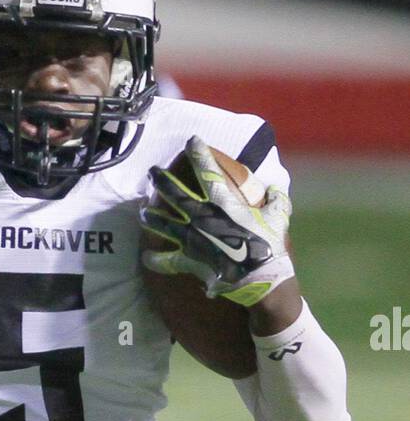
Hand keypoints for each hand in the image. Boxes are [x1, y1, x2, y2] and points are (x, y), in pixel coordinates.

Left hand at [141, 136, 293, 306]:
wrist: (260, 280)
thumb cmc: (269, 246)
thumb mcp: (279, 217)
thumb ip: (275, 199)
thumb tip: (275, 189)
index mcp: (223, 203)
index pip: (208, 172)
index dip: (199, 154)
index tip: (191, 141)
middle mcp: (202, 218)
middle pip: (175, 194)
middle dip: (162, 180)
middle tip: (152, 171)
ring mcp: (192, 239)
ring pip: (163, 224)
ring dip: (151, 217)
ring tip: (142, 212)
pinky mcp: (188, 260)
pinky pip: (166, 261)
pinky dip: (156, 260)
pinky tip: (147, 258)